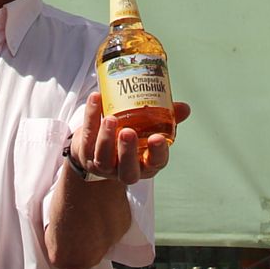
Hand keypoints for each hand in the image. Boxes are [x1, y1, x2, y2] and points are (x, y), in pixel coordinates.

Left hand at [66, 92, 190, 184]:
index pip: (156, 163)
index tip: (158, 138)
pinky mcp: (85, 154)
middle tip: (129, 132)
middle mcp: (125, 169)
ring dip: (106, 138)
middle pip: (128, 170)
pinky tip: (95, 99)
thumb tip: (184, 108)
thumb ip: (165, 118)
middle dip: (128, 151)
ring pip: (103, 157)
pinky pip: (87, 137)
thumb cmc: (129, 136)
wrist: (96, 145)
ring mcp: (103, 165)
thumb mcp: (149, 129)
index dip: (157, 153)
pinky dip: (90, 117)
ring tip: (110, 118)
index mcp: (146, 164)